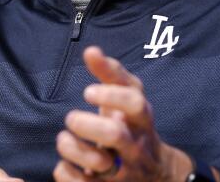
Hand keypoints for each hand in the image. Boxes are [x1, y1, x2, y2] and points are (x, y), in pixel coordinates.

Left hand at [53, 46, 204, 181]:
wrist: (156, 174)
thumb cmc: (132, 127)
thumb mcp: (128, 99)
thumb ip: (110, 73)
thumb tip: (90, 50)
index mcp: (141, 119)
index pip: (134, 103)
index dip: (110, 95)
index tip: (87, 91)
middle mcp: (135, 145)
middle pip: (115, 135)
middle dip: (88, 125)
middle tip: (71, 118)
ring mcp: (123, 170)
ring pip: (99, 163)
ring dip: (73, 149)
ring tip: (64, 139)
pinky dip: (66, 173)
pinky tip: (63, 164)